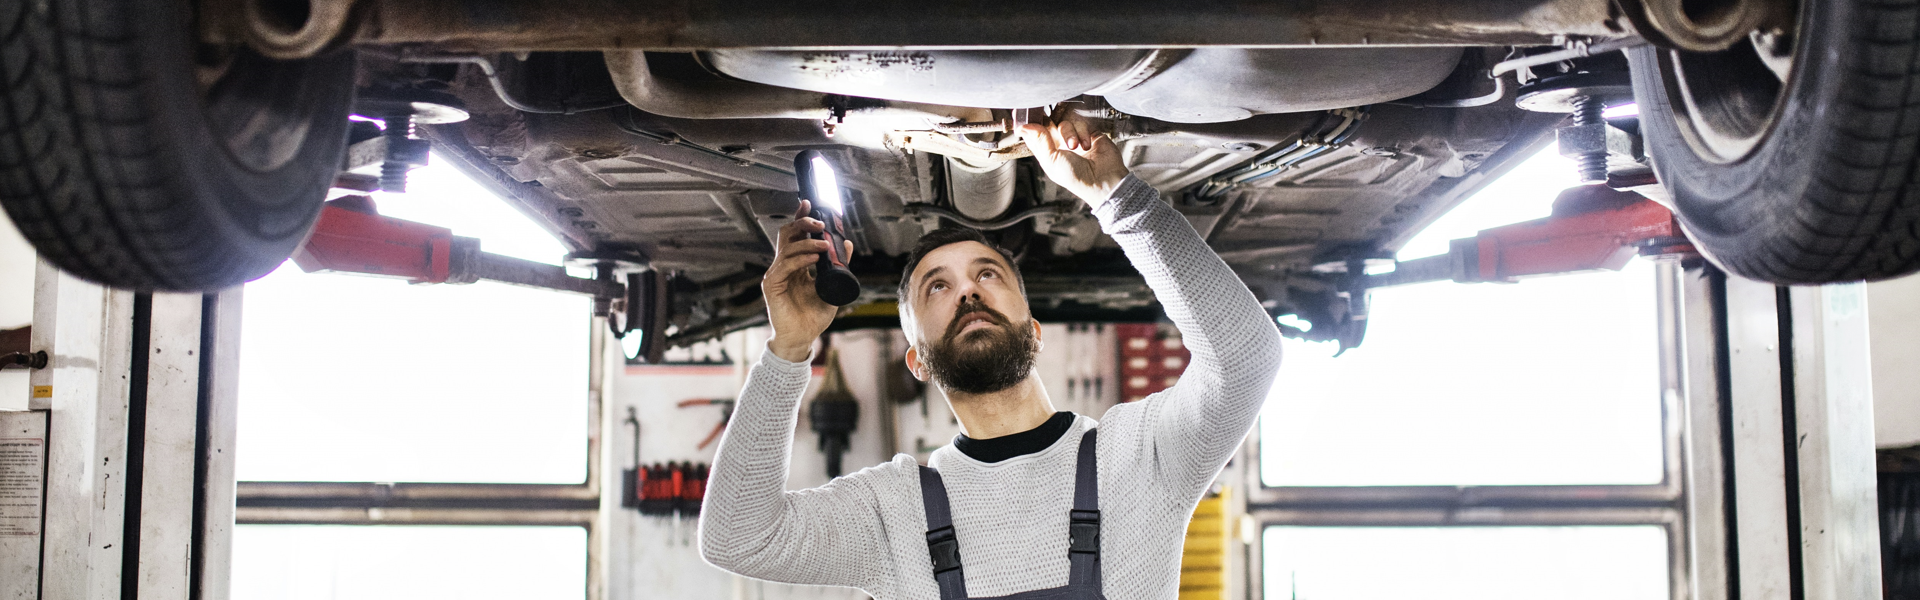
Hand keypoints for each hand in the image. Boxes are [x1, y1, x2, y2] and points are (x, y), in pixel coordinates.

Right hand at [762, 200, 852, 362]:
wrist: (803, 338)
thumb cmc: (814, 316)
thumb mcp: (833, 286)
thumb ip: (839, 266)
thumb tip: (848, 244)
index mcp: (796, 264)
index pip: (796, 235)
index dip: (801, 218)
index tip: (809, 204)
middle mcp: (784, 266)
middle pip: (788, 235)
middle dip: (803, 224)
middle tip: (820, 223)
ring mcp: (776, 275)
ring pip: (788, 248)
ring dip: (807, 243)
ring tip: (824, 246)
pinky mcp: (772, 286)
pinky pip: (784, 266)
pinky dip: (800, 260)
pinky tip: (815, 259)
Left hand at [1019, 115, 1129, 205]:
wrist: (1104, 179)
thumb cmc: (1077, 177)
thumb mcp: (1052, 161)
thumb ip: (1039, 141)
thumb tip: (1023, 127)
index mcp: (1047, 154)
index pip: (1034, 134)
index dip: (1030, 124)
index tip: (1025, 114)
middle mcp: (1059, 145)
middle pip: (1049, 124)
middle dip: (1049, 123)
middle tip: (1049, 122)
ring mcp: (1075, 138)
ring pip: (1065, 122)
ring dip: (1070, 133)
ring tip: (1075, 146)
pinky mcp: (1089, 132)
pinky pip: (1081, 122)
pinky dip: (1083, 132)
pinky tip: (1087, 145)